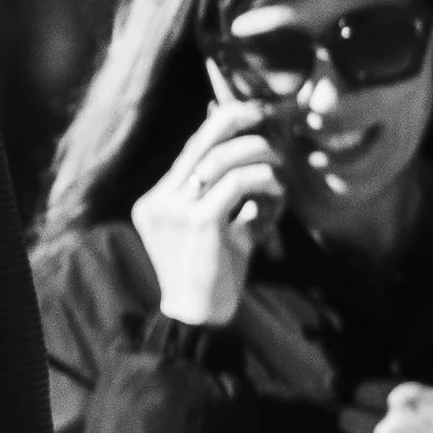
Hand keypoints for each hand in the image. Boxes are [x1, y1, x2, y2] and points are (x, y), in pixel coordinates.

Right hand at [129, 101, 286, 326]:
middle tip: (266, 117)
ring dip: (258, 157)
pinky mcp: (200, 222)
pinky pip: (237, 183)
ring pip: (223, 158)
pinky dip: (263, 182)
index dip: (220, 123)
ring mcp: (176, 211)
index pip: (190, 149)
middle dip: (237, 119)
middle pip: (201, 141)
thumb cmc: (212, 274)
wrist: (198, 318)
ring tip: (276, 171)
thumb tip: (248, 152)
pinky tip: (277, 193)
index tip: (250, 114)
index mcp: (156, 202)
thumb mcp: (213, 228)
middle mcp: (161, 201)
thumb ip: (221, 195)